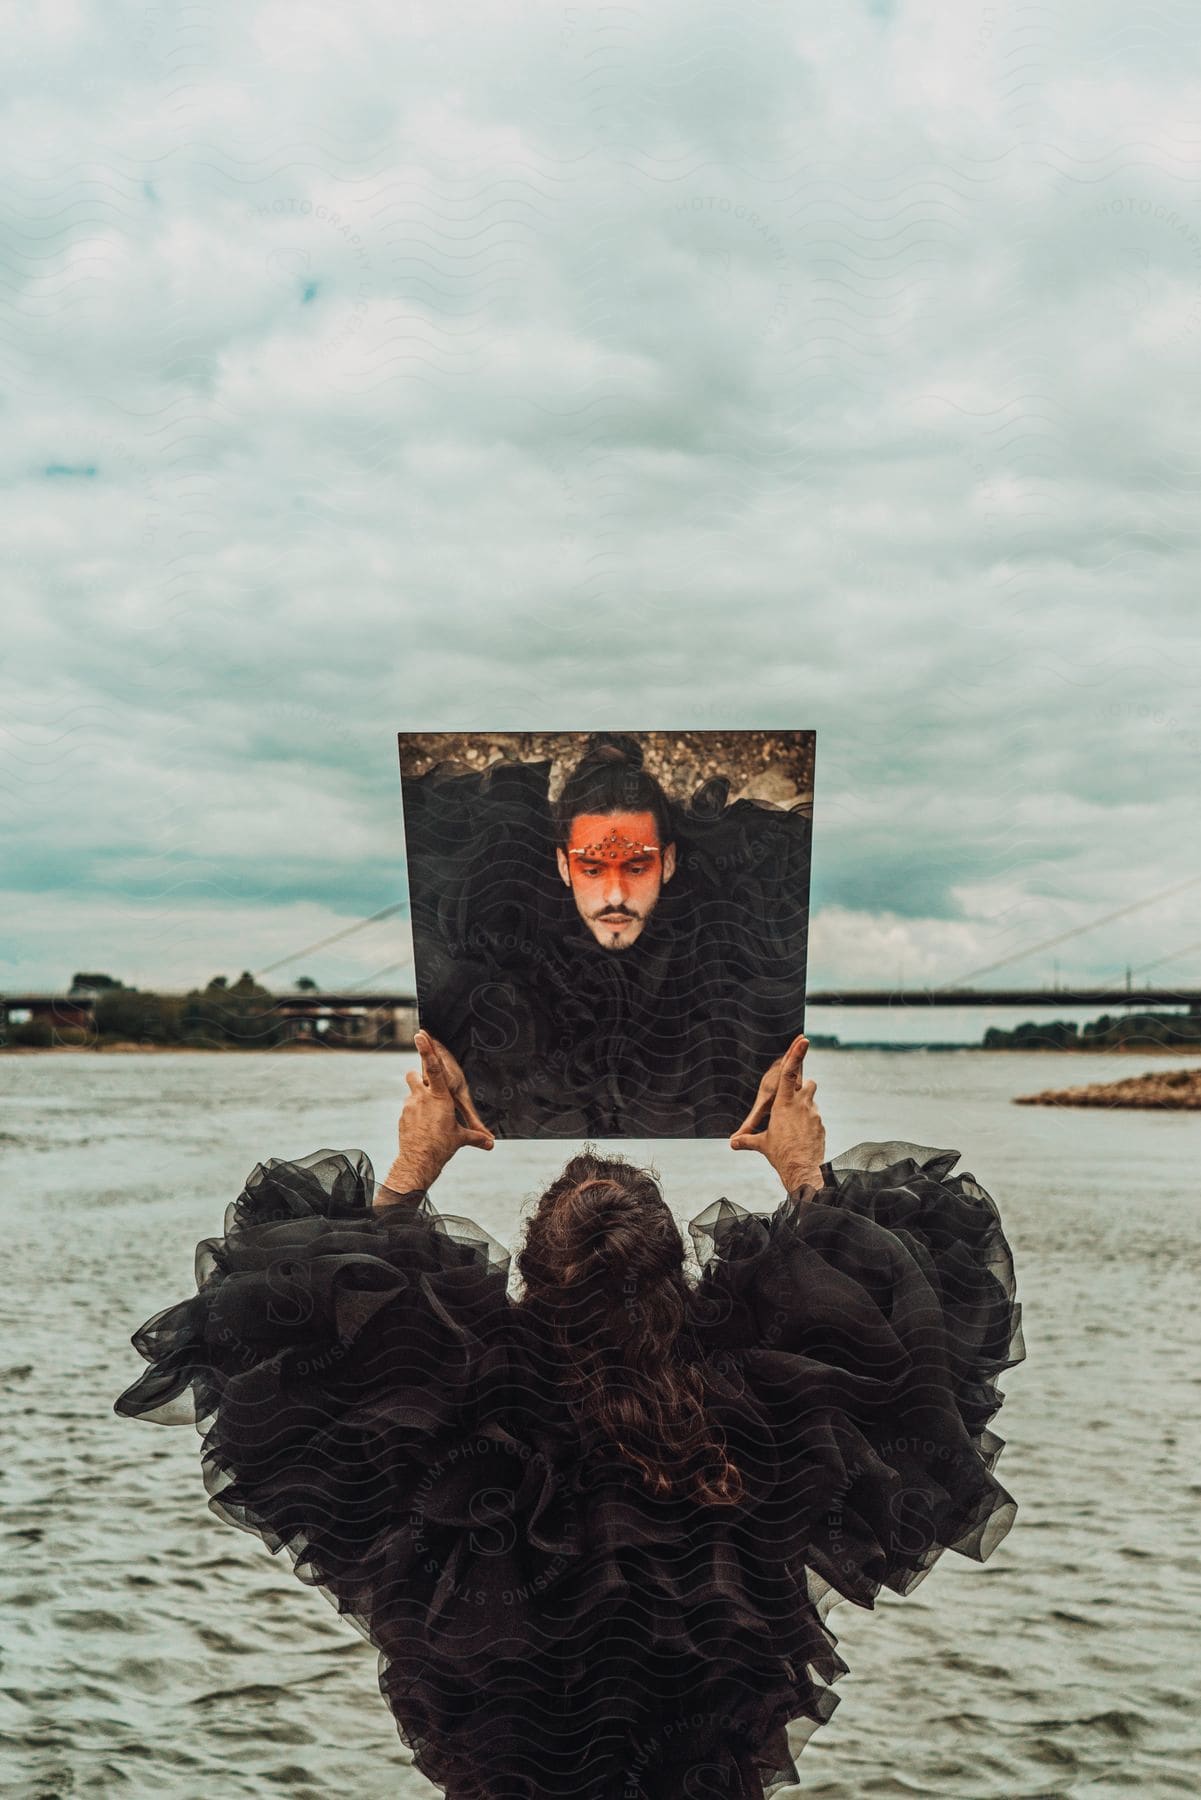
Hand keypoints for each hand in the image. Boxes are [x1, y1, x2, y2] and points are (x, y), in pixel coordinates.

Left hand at [382, 1029, 494, 1195]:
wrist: (418, 1162)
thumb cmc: (442, 1147)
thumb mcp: (461, 1138)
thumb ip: (476, 1136)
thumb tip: (491, 1143)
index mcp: (440, 1097)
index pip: (433, 1068)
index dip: (427, 1050)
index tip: (421, 1035)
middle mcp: (422, 1097)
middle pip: (414, 1074)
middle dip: (419, 1075)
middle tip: (428, 1087)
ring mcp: (410, 1105)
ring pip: (411, 1090)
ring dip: (417, 1094)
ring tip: (427, 1112)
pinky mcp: (403, 1115)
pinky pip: (408, 1107)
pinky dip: (414, 1112)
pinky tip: (421, 1126)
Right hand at [729, 1034, 825, 1195]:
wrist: (801, 1168)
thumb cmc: (779, 1154)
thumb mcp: (762, 1144)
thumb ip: (748, 1139)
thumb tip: (732, 1143)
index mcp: (783, 1103)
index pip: (790, 1072)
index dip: (796, 1054)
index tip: (803, 1040)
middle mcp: (801, 1104)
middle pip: (807, 1082)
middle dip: (802, 1085)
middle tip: (793, 1099)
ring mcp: (813, 1113)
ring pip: (812, 1098)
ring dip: (806, 1102)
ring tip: (796, 1120)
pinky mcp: (821, 1124)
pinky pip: (815, 1116)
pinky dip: (809, 1121)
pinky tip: (802, 1136)